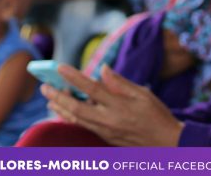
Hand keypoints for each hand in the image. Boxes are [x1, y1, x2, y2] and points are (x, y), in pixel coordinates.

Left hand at [41, 64, 183, 146]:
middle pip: (76, 108)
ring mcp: (105, 131)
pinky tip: (64, 110)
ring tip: (49, 97)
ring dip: (60, 108)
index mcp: (120, 106)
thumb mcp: (143, 94)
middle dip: (58, 96)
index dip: (74, 78)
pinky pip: (83, 126)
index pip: (92, 89)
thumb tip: (102, 69)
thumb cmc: (157, 115)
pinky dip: (71, 117)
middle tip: (45, 86)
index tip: (60, 67)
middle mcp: (109, 120)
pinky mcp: (105, 138)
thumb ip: (120, 83)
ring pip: (76, 120)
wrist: (165, 143)